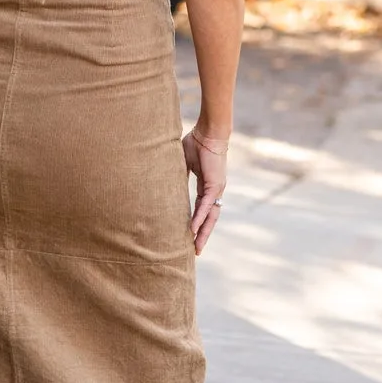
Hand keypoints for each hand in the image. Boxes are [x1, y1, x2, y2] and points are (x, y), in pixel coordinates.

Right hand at [182, 127, 227, 253]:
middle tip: (196, 250)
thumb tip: (165, 182)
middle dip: (203, 234)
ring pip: (210, 216)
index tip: (191, 235)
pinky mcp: (214, 184)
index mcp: (207, 185)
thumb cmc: (196, 142)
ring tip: (196, 246)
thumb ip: (178, 175)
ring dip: (203, 232)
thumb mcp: (183, 163)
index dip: (197, 222)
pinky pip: (206, 205)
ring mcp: (216, 188)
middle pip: (209, 218)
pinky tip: (194, 229)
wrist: (208, 132)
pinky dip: (200, 218)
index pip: (202, 209)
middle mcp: (214, 190)